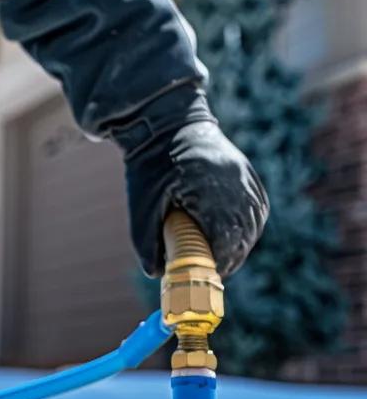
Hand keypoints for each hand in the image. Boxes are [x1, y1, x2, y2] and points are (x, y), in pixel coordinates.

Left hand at [111, 86, 268, 277]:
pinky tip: (236, 234)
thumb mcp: (141, 207)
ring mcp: (244, 174)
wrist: (163, 122)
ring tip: (224, 257)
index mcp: (208, 189)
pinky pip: (257, 204)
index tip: (209, 275)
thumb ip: (146, 243)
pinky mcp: (246, 170)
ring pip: (255, 219)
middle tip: (215, 271)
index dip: (220, 261)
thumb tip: (157, 274)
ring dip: (243, 241)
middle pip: (245, 231)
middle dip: (232, 255)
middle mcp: (234, 181)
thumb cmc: (148, 166)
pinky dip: (248, 223)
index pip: (226, 237)